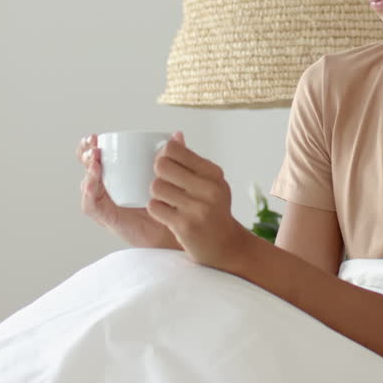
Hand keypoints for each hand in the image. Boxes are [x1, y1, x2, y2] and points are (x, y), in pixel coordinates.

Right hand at [76, 134, 178, 249]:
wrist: (170, 229)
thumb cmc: (166, 202)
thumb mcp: (169, 175)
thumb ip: (174, 155)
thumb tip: (177, 134)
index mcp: (116, 172)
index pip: (96, 154)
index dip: (91, 145)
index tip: (95, 136)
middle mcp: (107, 185)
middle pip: (87, 167)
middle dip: (86, 154)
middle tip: (95, 149)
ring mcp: (105, 201)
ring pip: (87, 184)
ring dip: (89, 171)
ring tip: (96, 162)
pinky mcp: (106, 216)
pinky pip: (91, 205)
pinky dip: (90, 193)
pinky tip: (94, 183)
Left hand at [147, 131, 252, 270]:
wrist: (226, 247)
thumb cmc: (214, 211)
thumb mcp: (211, 183)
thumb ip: (192, 161)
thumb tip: (175, 135)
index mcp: (213, 173)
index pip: (175, 149)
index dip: (163, 155)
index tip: (166, 165)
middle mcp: (208, 188)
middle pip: (162, 165)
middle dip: (157, 174)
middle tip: (164, 185)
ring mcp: (198, 208)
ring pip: (156, 187)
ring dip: (156, 195)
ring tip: (168, 201)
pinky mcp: (186, 226)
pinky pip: (155, 207)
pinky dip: (157, 210)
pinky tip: (167, 214)